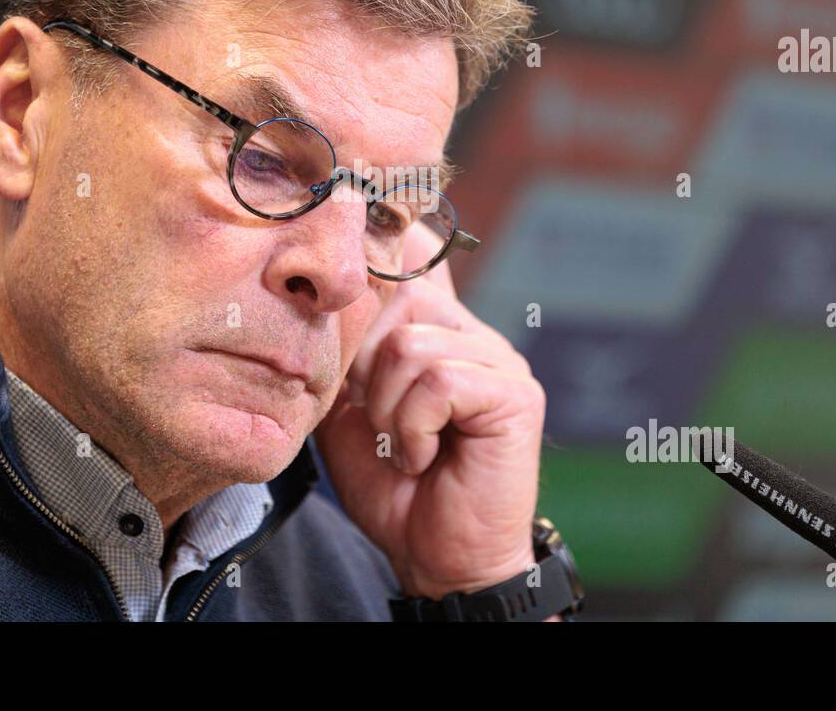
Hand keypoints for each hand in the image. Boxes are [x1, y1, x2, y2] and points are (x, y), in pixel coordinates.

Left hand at [314, 223, 546, 601]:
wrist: (437, 558)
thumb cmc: (394, 489)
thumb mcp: (348, 413)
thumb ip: (342, 358)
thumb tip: (320, 308)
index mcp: (442, 334)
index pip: (397, 277)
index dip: (359, 320)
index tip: (351, 385)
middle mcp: (477, 338)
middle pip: (400, 299)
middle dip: (366, 366)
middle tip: (377, 421)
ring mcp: (501, 363)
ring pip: (412, 346)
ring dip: (389, 409)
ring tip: (404, 446)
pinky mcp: (516, 396)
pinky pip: (439, 382)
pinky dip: (414, 427)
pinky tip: (423, 457)